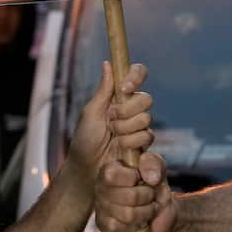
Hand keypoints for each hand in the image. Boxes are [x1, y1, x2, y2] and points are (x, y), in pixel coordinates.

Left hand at [64, 61, 153, 189]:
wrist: (87, 168)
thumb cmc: (84, 139)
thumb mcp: (90, 113)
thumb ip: (103, 90)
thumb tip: (108, 63)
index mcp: (118, 96)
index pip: (136, 75)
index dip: (135, 77)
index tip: (124, 88)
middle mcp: (131, 109)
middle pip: (145, 99)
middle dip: (127, 111)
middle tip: (111, 121)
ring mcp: (139, 127)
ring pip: (146, 119)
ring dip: (126, 129)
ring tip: (112, 137)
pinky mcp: (144, 144)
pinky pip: (147, 136)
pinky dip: (131, 142)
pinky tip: (120, 148)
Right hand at [96, 151, 175, 231]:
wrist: (161, 210)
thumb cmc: (154, 186)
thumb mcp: (158, 169)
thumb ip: (153, 163)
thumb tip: (151, 177)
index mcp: (108, 169)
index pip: (111, 175)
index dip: (132, 177)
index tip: (141, 177)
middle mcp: (100, 187)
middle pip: (127, 196)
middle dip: (147, 196)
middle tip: (150, 194)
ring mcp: (101, 207)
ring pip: (128, 214)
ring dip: (146, 211)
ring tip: (148, 207)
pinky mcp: (105, 225)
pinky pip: (122, 228)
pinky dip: (138, 225)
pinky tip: (140, 220)